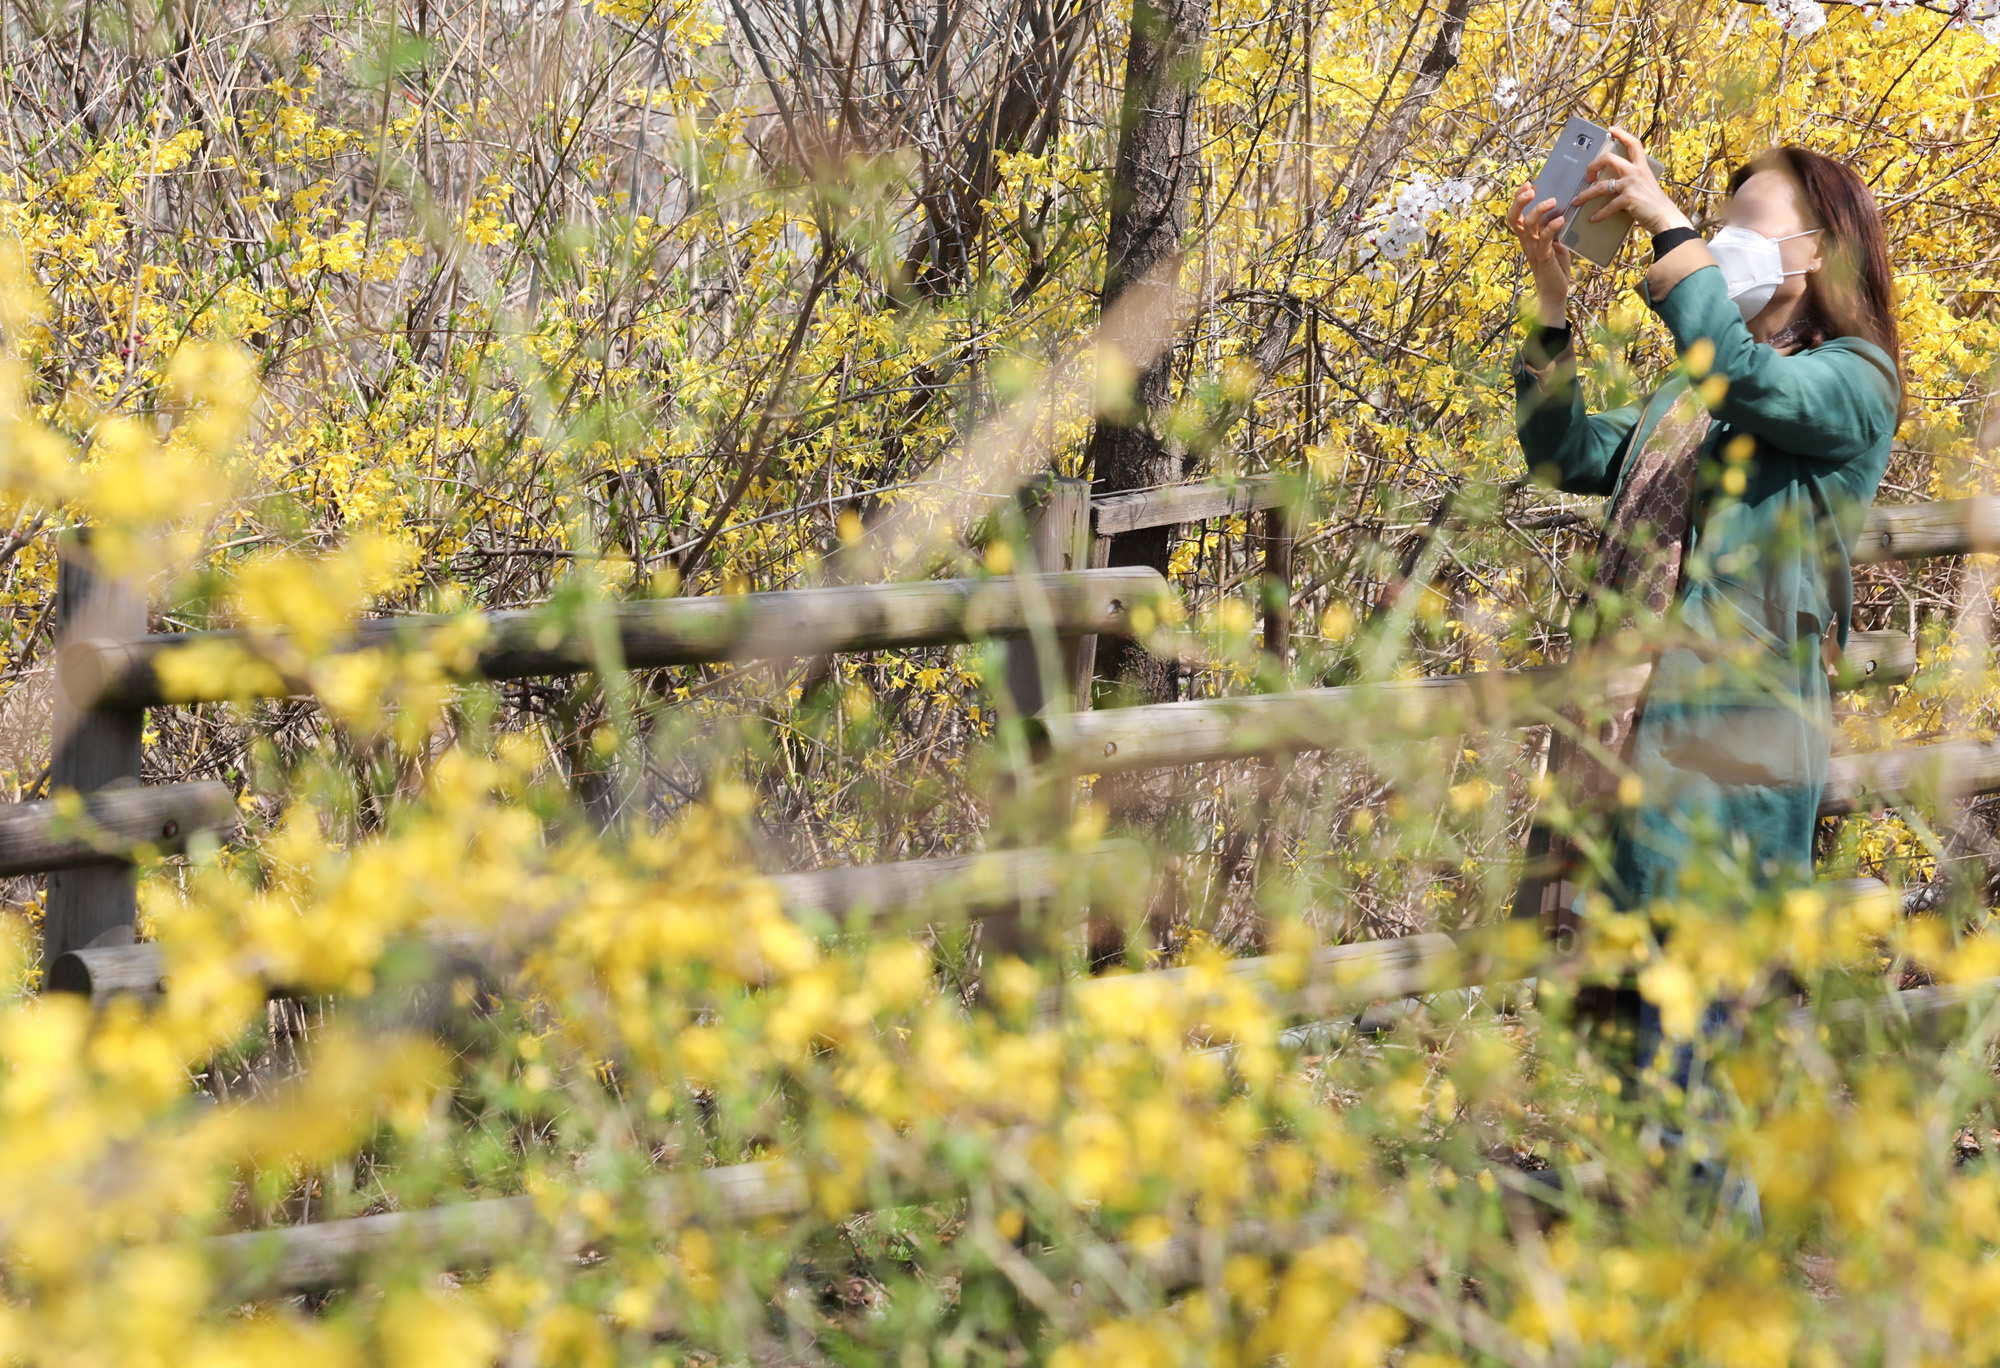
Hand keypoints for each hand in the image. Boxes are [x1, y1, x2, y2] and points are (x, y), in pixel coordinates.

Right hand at [1505, 182, 1571, 325]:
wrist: (1555, 292)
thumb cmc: (1556, 267)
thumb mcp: (1555, 243)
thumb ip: (1553, 229)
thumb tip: (1562, 210)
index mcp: (1526, 237)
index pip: (1515, 215)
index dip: (1518, 199)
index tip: (1528, 184)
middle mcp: (1525, 242)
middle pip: (1514, 218)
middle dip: (1520, 201)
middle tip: (1531, 189)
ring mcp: (1533, 250)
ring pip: (1528, 225)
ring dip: (1539, 210)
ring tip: (1553, 201)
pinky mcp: (1544, 258)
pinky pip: (1544, 239)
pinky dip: (1552, 227)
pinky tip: (1561, 219)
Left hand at [1569, 126, 1691, 236]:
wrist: (1665, 218)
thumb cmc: (1656, 205)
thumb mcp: (1647, 186)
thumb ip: (1635, 182)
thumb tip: (1617, 188)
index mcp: (1642, 167)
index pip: (1633, 144)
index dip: (1622, 134)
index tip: (1611, 129)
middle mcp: (1636, 172)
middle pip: (1608, 158)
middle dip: (1593, 165)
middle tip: (1588, 175)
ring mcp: (1631, 184)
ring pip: (1601, 186)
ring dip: (1586, 195)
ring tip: (1577, 201)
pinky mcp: (1628, 198)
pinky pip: (1607, 206)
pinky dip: (1599, 214)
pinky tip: (1593, 218)